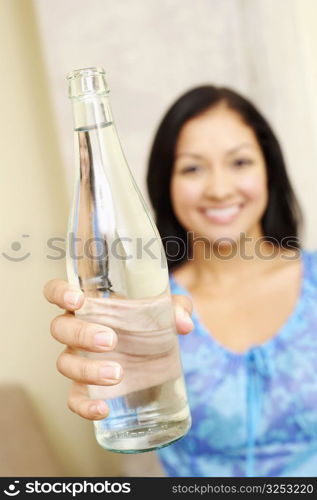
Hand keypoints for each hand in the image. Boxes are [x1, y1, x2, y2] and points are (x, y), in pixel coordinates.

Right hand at [43, 279, 193, 420]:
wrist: (156, 352)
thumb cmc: (151, 320)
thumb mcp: (166, 308)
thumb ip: (176, 308)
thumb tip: (183, 324)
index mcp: (90, 304)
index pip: (57, 292)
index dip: (59, 293)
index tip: (77, 300)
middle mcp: (78, 330)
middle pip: (61, 328)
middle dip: (82, 334)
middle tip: (110, 340)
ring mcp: (79, 359)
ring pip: (65, 363)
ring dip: (87, 369)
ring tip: (117, 373)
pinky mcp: (87, 387)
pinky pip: (75, 397)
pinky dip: (84, 405)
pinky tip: (103, 409)